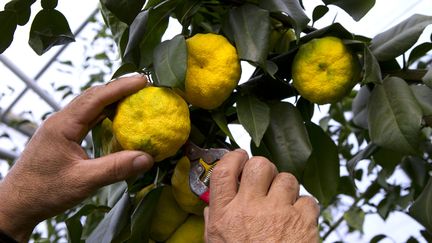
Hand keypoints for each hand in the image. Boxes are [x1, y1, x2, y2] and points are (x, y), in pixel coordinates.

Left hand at [0, 74, 153, 241]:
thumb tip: (147, 158)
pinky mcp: (62, 136)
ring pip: (89, 106)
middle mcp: (61, 121)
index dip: (121, 87)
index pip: (96, 98)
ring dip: (112, 100)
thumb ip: (115, 169)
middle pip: (93, 96)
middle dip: (119, 88)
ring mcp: (60, 128)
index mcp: (63, 125)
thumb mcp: (83, 181)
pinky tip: (117, 118)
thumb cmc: (44, 192)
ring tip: (135, 98)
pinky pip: (87, 118)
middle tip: (144, 86)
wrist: (17, 205)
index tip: (143, 81)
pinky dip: (104, 113)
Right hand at [204, 150, 319, 242]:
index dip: (233, 157)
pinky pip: (308, 199)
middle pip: (259, 165)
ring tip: (282, 203)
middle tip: (264, 179)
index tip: (239, 157)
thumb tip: (211, 205)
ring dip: (285, 188)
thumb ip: (214, 221)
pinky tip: (297, 219)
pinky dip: (304, 207)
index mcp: (226, 215)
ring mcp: (279, 214)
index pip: (225, 171)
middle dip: (263, 168)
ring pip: (287, 178)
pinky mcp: (303, 222)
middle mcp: (251, 210)